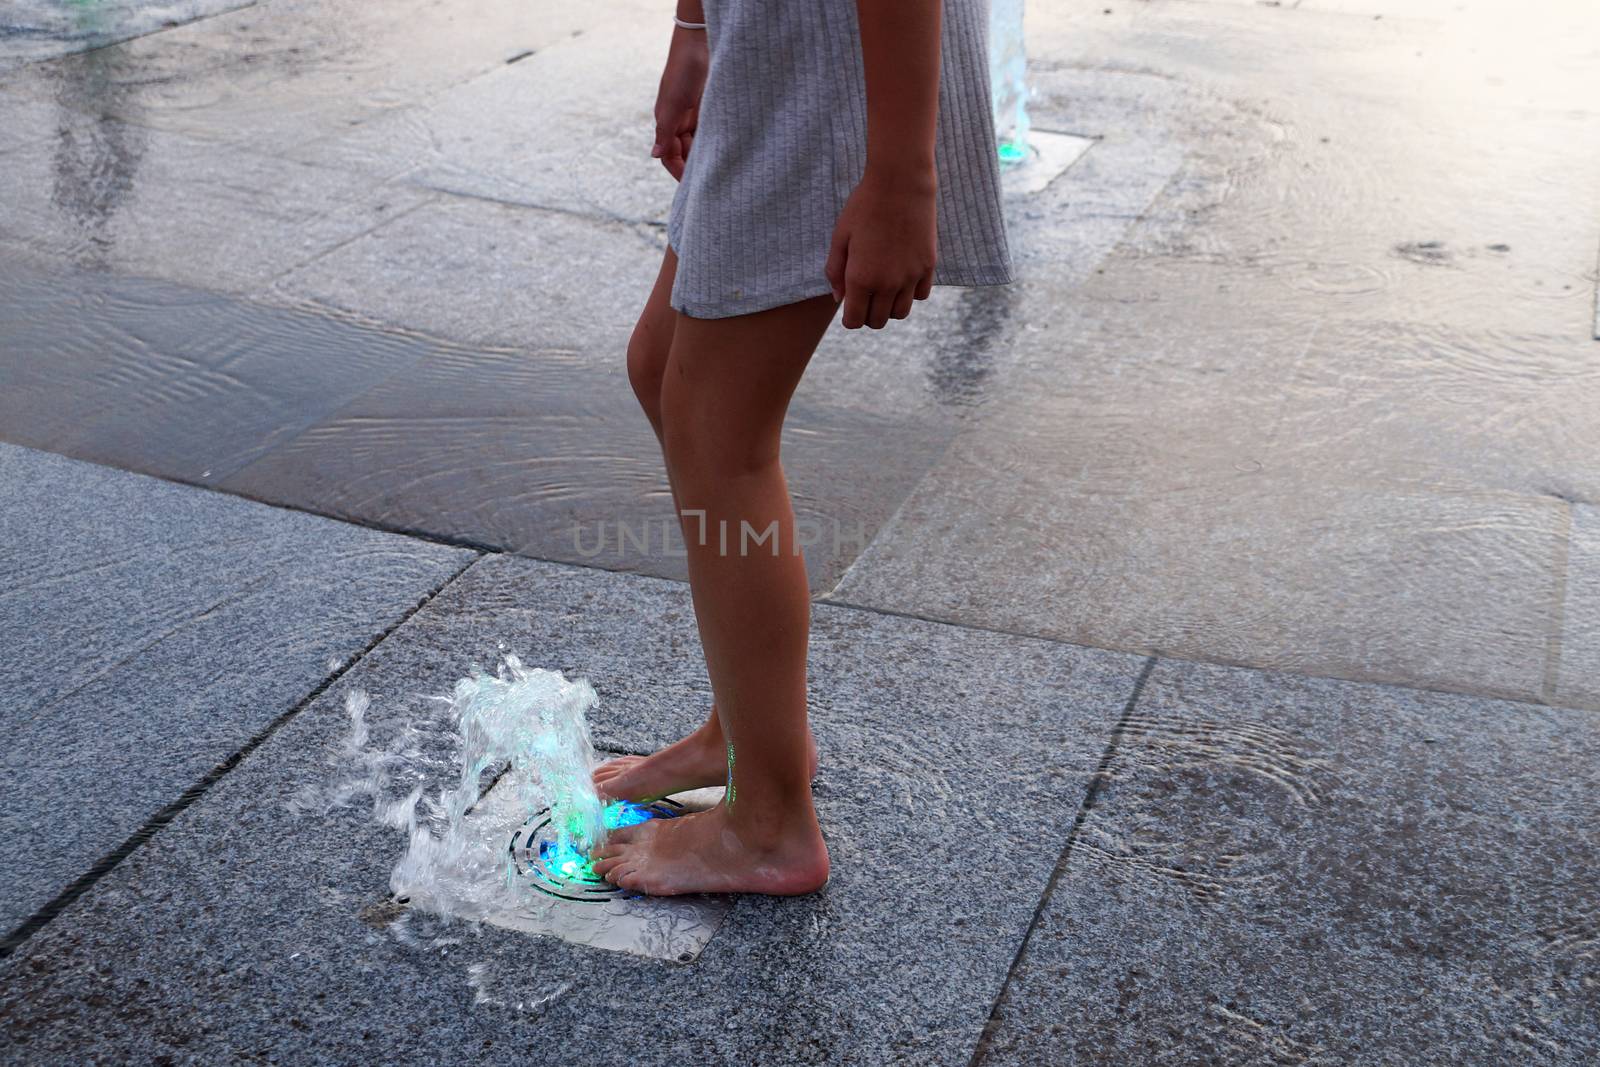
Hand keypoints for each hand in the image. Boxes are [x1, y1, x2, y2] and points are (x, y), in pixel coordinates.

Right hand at [653, 29, 708, 180]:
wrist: (701, 43)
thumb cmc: (683, 71)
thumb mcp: (673, 105)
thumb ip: (664, 131)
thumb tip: (654, 155)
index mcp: (667, 121)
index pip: (669, 156)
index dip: (678, 172)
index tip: (691, 187)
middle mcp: (680, 121)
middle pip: (685, 153)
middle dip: (694, 167)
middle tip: (711, 181)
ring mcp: (696, 114)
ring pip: (699, 144)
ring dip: (706, 156)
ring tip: (721, 168)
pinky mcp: (711, 107)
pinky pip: (712, 131)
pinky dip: (717, 142)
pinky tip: (727, 149)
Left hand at [824, 165, 936, 328]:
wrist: (901, 183)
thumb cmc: (864, 206)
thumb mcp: (840, 236)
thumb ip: (835, 270)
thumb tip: (839, 297)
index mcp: (861, 278)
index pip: (854, 321)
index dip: (849, 317)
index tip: (849, 304)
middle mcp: (887, 284)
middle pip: (878, 321)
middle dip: (868, 314)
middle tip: (864, 295)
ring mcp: (910, 277)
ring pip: (900, 313)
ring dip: (889, 307)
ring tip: (883, 288)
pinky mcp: (928, 266)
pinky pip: (920, 296)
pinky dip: (910, 293)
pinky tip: (902, 276)